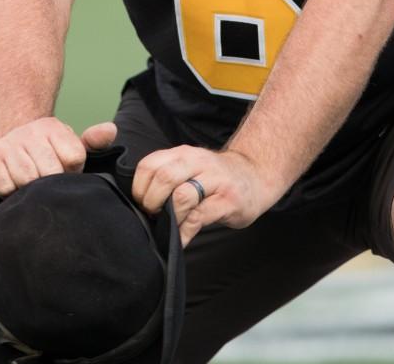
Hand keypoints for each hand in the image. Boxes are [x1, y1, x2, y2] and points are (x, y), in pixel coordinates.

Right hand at [0, 117, 116, 195]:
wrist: (5, 139)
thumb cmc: (44, 149)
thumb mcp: (69, 143)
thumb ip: (93, 142)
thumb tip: (111, 131)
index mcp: (54, 128)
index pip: (74, 157)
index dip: (72, 171)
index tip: (64, 170)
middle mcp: (30, 133)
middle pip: (51, 172)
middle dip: (51, 183)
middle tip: (45, 182)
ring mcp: (7, 147)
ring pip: (27, 180)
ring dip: (30, 189)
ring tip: (29, 184)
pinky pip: (6, 188)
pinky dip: (10, 192)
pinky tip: (12, 185)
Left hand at [132, 145, 275, 246]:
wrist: (255, 176)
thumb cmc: (215, 177)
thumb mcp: (191, 167)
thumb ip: (168, 176)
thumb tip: (138, 203)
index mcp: (184, 154)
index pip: (149, 165)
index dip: (139, 188)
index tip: (142, 203)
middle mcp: (198, 162)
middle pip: (163, 178)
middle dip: (151, 202)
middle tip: (154, 216)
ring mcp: (215, 180)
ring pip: (181, 196)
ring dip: (169, 217)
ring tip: (168, 226)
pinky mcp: (228, 201)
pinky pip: (198, 218)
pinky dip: (184, 232)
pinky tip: (181, 240)